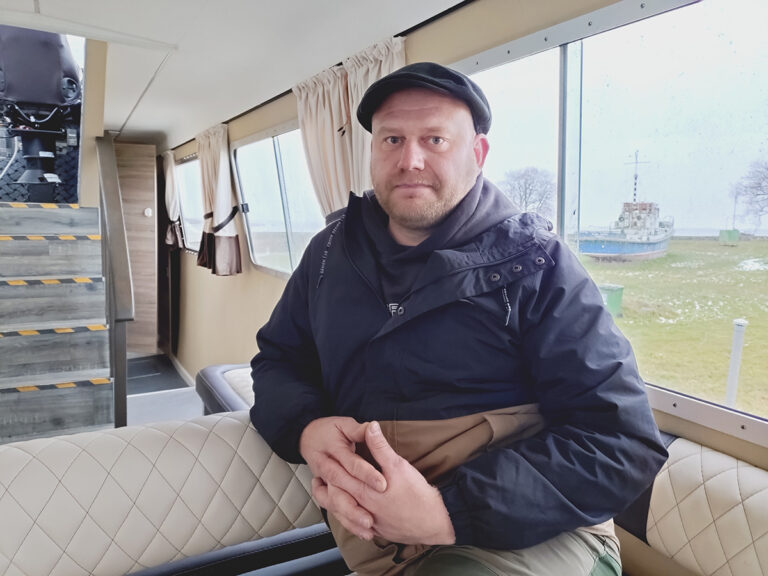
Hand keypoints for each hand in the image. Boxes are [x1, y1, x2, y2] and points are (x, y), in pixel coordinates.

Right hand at [299, 417, 385, 538]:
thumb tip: (372, 426)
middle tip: (372, 519)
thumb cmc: (328, 430)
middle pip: (339, 491)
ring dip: (350, 518)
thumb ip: (358, 430)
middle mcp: (327, 469)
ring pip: (335, 504)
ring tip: (368, 529)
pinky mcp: (327, 492)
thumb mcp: (343, 425)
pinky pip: (334, 509)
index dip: (366, 474)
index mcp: (332, 452)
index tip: (383, 484)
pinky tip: (363, 532)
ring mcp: (325, 482)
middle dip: (355, 507)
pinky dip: (348, 521)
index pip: (351, 464)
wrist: (306, 436)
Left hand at [323, 421, 455, 544]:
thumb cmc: (417, 495)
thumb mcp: (399, 466)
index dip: (329, 467)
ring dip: (333, 502)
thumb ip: (380, 447)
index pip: (338, 477)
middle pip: (336, 497)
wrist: (433, 525)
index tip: (322, 457)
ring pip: (342, 513)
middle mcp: (362, 508)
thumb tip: (370, 426)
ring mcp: (369, 522)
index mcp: (364, 491)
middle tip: (319, 475)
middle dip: (326, 486)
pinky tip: (348, 512)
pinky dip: (346, 517)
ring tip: (325, 492)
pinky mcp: (377, 531)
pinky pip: (354, 526)